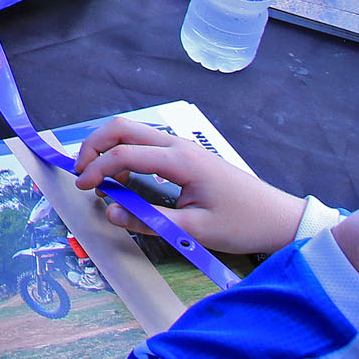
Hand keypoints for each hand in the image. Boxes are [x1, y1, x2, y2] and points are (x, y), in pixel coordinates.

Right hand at [75, 117, 306, 254]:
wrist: (278, 218)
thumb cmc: (242, 224)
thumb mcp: (194, 231)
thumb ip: (149, 222)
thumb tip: (111, 213)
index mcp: (180, 160)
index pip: (125, 154)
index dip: (97, 169)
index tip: (83, 189)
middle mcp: (179, 146)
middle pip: (123, 128)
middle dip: (94, 146)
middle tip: (81, 173)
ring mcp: (183, 148)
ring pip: (134, 132)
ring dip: (109, 147)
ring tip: (97, 176)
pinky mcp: (187, 156)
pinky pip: (146, 144)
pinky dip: (125, 153)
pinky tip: (122, 177)